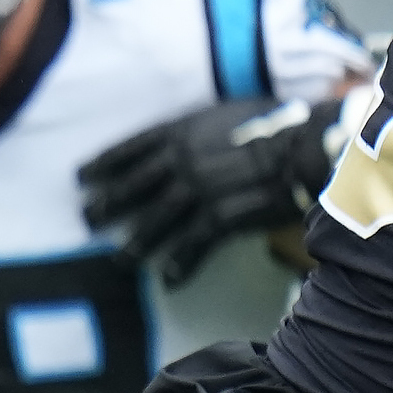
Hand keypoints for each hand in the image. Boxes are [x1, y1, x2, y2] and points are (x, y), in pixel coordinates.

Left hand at [80, 95, 337, 283]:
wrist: (312, 145)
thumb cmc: (282, 124)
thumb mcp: (232, 114)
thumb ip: (202, 133)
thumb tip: (187, 146)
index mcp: (184, 130)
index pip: (131, 148)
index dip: (103, 164)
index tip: (81, 177)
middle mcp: (183, 159)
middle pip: (132, 187)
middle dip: (107, 205)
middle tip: (86, 219)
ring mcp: (199, 189)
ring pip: (155, 220)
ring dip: (136, 242)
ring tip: (121, 259)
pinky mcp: (220, 216)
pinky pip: (191, 244)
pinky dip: (179, 263)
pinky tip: (168, 279)